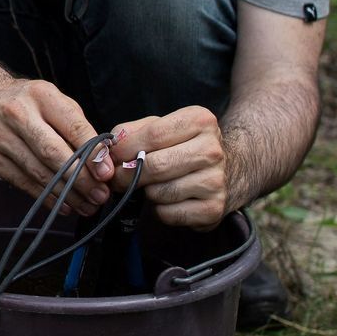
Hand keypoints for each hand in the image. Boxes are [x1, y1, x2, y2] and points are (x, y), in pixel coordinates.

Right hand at [0, 77, 114, 212]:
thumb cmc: (24, 100)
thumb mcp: (51, 98)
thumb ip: (75, 124)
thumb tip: (101, 158)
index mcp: (41, 96)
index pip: (72, 126)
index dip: (92, 152)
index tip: (107, 172)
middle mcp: (18, 115)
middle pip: (54, 153)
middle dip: (81, 179)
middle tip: (101, 195)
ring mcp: (0, 138)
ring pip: (39, 173)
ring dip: (67, 194)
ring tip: (88, 205)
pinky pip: (23, 183)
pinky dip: (46, 197)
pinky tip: (63, 205)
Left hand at [110, 107, 225, 229]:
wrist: (227, 170)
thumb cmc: (183, 146)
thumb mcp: (161, 127)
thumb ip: (131, 132)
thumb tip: (108, 147)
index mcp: (200, 121)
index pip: (153, 134)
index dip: (125, 148)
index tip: (111, 157)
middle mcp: (213, 150)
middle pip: (156, 166)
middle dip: (128, 175)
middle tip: (118, 179)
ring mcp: (216, 181)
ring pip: (160, 193)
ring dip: (147, 192)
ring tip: (152, 185)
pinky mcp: (213, 209)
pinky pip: (169, 214)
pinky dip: (160, 210)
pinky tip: (168, 199)